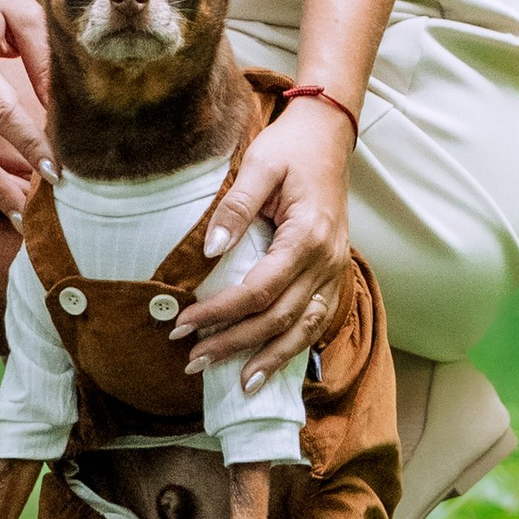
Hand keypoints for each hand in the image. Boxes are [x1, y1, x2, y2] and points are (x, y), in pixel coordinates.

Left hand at [172, 96, 352, 386]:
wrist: (329, 134)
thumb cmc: (291, 147)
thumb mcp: (259, 164)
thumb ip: (235, 207)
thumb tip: (208, 250)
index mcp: (308, 235)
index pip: (259, 289)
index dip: (220, 313)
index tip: (182, 325)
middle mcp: (328, 261)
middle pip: (279, 318)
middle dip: (235, 344)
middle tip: (192, 360)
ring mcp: (337, 271)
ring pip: (304, 329)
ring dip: (269, 358)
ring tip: (237, 384)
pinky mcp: (335, 274)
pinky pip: (318, 322)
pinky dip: (294, 347)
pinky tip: (271, 365)